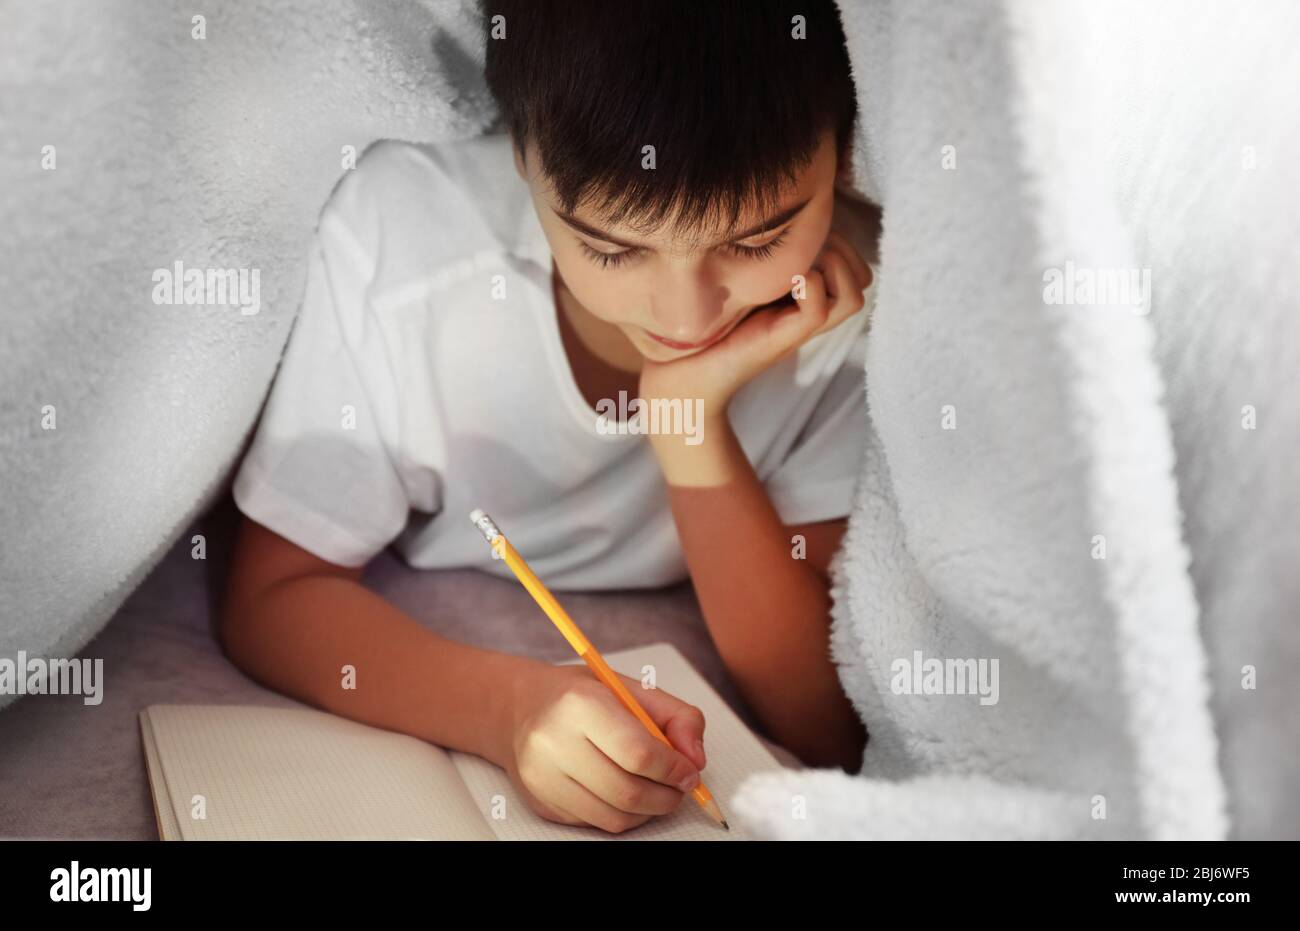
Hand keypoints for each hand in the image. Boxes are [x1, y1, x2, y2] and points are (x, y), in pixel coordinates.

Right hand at [498, 663, 707, 833]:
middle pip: (627, 791)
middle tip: (680, 787)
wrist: (521, 709)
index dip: (673, 769)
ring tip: (657, 791)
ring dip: (649, 811)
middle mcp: (554, 742)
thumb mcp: (633, 689)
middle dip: (667, 796)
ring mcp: (543, 777)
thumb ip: (677, 717)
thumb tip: (695, 759)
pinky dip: (623, 815)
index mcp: (580, 704)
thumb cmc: (582, 697)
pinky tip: (627, 793)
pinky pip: (596, 823)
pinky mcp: (542, 802)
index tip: (689, 772)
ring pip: (614, 816)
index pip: (637, 752)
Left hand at [638, 229, 872, 417]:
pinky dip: (809, 286)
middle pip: (862, 279)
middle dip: (842, 250)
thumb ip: (760, 255)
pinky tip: (783, 281)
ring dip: (832, 266)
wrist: (680, 376)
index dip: (841, 242)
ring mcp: (797, 328)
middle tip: (802, 248)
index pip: (855, 266)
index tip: (802, 236)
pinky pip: (817, 310)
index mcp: (803, 297)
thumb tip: (773, 212)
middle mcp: (808, 313)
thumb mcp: (737, 278)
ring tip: (797, 264)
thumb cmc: (702, 324)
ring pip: (852, 296)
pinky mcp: (780, 340)